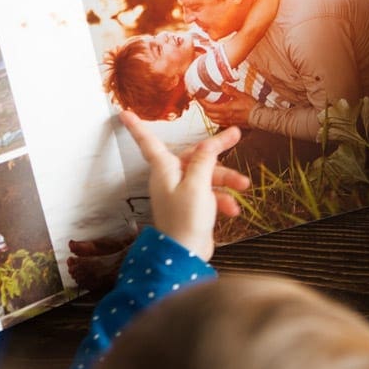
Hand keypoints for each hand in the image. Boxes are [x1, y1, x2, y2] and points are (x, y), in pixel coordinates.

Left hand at [120, 110, 248, 260]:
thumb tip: (208, 144)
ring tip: (244, 186)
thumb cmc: (185, 221)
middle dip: (217, 150)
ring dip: (226, 181)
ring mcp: (182, 192)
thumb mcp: (198, 185)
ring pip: (207, 176)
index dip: (136, 126)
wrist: (185, 256)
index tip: (123, 113)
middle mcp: (171, 178)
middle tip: (236, 135)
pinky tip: (232, 210)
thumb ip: (204, 161)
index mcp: (164, 169)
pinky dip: (222, 200)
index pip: (147, 142)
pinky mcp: (193, 206)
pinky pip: (210, 194)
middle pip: (195, 156)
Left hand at [199, 88, 256, 127]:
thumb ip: (230, 90)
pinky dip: (215, 117)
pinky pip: (219, 122)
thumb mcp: (240, 95)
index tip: (198, 96)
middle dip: (203, 107)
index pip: (208, 107)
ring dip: (209, 113)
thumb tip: (221, 84)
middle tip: (202, 100)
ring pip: (213, 119)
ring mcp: (227, 122)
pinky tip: (218, 113)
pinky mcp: (231, 124)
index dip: (201, 102)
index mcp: (225, 110)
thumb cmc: (251, 107)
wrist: (259, 117)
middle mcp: (224, 117)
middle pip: (208, 114)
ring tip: (209, 106)